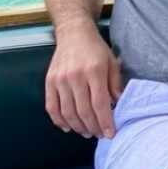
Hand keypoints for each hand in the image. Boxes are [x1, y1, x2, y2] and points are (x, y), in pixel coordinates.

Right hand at [45, 20, 123, 138]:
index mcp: (94, 71)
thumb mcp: (112, 63)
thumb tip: (118, 106)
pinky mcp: (49, 81)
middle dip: (93, 127)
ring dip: (78, 127)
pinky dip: (59, 120)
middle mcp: (75, 76)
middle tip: (100, 135)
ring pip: (68, 112)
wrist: (74, 33)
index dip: (105, 122)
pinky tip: (68, 127)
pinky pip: (52, 107)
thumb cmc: (96, 49)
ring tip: (88, 132)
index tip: (110, 134)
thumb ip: (115, 85)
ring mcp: (60, 80)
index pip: (99, 103)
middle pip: (83, 111)